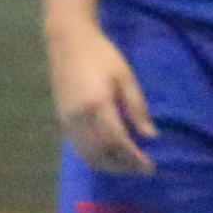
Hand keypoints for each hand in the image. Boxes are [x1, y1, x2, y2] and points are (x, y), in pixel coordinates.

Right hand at [49, 23, 156, 175]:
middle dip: (122, 166)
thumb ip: (138, 108)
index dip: (133, 158)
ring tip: (127, 168)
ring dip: (107, 165)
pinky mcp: (61, 119)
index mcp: (97, 105)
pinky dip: (93, 157)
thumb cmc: (103, 55)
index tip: (149, 167)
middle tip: (141, 170)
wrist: (68, 42)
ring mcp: (67, 120)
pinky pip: (78, 147)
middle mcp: (79, 117)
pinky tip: (108, 157)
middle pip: (100, 153)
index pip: (118, 141)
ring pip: (86, 154)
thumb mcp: (126, 78)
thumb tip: (150, 136)